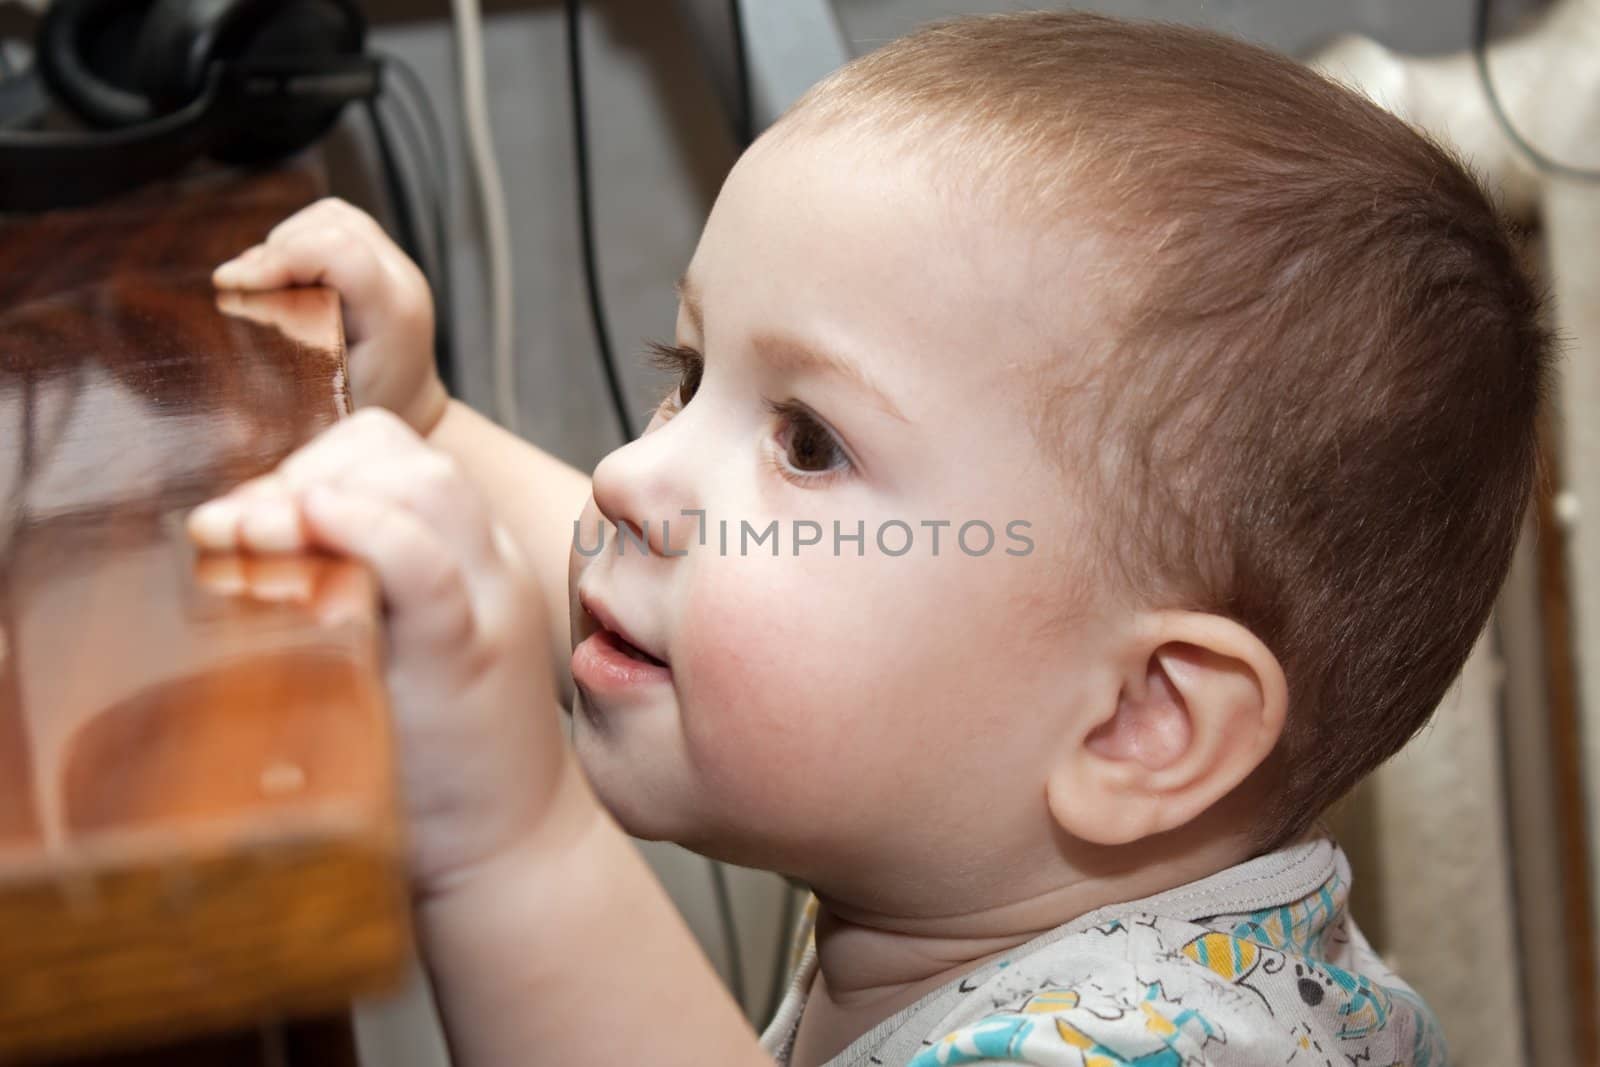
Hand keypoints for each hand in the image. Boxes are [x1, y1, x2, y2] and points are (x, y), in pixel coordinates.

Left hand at [185, 409, 572, 893]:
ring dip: (320, 491)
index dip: (318, 463)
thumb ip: (352, 594)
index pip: (402, 456)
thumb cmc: (435, 765)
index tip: (253, 518)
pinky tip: (305, 526)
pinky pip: (424, 566)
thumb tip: (240, 548)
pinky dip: (364, 531)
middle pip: (411, 457)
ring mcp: (484, 610)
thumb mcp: (399, 656)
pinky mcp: (465, 662)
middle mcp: (487, 571)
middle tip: (240, 530)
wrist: (509, 856)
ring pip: (426, 487)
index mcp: (471, 562)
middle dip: (308, 470)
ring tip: (252, 537)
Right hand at [213, 198, 448, 436]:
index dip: (278, 258)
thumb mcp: (320, 404)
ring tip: (262, 280)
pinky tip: (285, 274)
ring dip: (287, 241)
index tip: (230, 283)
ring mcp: (397, 265)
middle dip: (275, 252)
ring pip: (333, 217)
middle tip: (241, 288)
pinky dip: (302, 238)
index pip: (339, 253)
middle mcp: (403, 281)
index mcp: (394, 315)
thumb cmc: (363, 414)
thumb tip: (224, 323)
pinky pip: (338, 223)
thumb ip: (279, 370)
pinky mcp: (383, 258)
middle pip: (331, 226)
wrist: (411, 408)